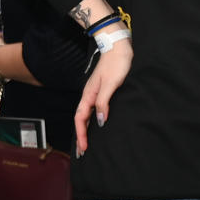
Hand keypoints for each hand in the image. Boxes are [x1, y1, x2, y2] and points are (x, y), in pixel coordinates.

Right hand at [74, 39, 132, 155]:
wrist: (118, 47)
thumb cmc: (117, 63)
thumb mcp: (112, 84)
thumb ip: (104, 102)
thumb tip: (101, 121)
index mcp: (89, 95)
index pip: (81, 119)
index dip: (81, 134)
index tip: (83, 148)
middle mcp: (90, 96)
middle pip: (81, 120)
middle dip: (81, 136)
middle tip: (81, 153)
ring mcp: (95, 94)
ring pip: (86, 115)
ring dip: (85, 130)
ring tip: (86, 143)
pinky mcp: (101, 92)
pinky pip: (93, 110)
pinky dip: (92, 121)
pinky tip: (96, 126)